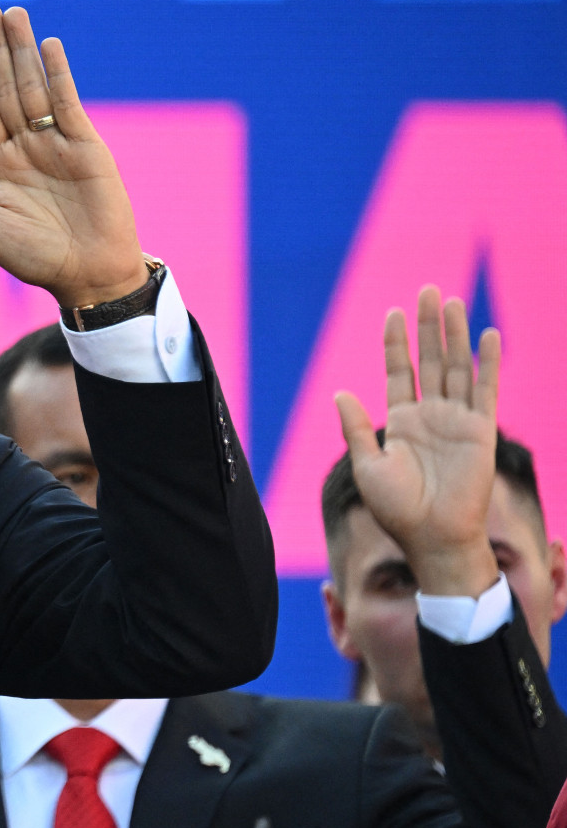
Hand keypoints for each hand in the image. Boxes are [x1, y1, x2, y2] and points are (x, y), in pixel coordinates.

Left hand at [0, 6, 148, 308]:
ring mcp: (57, 143)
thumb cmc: (34, 259)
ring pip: (36, 87)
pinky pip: (68, 102)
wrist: (87, 274)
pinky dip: (58, 74)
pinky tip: (48, 46)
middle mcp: (26, 146)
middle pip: (9, 87)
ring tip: (14, 15)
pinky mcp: (87, 145)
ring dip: (24, 51)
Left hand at [334, 286, 500, 596]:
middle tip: (427, 291)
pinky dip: (487, 362)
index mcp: (400, 423)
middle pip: (430, 361)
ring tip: (451, 301)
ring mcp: (457, 421)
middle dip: (427, 327)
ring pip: (456, 367)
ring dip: (454, 335)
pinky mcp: (481, 430)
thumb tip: (340, 392)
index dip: (396, 344)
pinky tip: (487, 335)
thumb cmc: (397, 509)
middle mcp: (430, 416)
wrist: (432, 537)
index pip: (399, 373)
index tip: (393, 312)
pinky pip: (486, 390)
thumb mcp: (367, 465)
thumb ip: (355, 428)